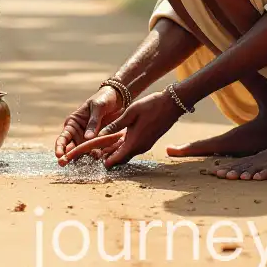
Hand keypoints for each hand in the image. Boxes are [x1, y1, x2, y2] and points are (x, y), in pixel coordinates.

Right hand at [55, 85, 124, 161]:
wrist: (117, 99)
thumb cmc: (103, 99)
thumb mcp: (98, 107)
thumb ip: (93, 121)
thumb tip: (87, 137)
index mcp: (73, 123)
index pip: (63, 137)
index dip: (59, 147)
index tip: (59, 155)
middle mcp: (78, 133)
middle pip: (70, 148)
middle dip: (67, 157)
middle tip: (64, 164)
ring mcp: (88, 139)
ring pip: (83, 153)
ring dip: (85, 158)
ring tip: (91, 159)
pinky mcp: (98, 142)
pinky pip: (96, 151)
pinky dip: (98, 155)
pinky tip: (101, 157)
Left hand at [58, 90, 182, 167]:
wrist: (172, 105)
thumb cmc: (151, 106)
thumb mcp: (130, 113)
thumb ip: (116, 125)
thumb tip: (101, 135)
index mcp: (134, 142)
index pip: (117, 159)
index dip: (105, 161)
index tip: (94, 160)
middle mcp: (140, 147)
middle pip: (120, 158)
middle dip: (108, 157)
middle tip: (94, 154)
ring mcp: (145, 144)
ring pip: (126, 153)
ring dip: (115, 151)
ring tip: (101, 148)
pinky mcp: (147, 140)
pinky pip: (132, 147)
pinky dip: (122, 146)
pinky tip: (116, 140)